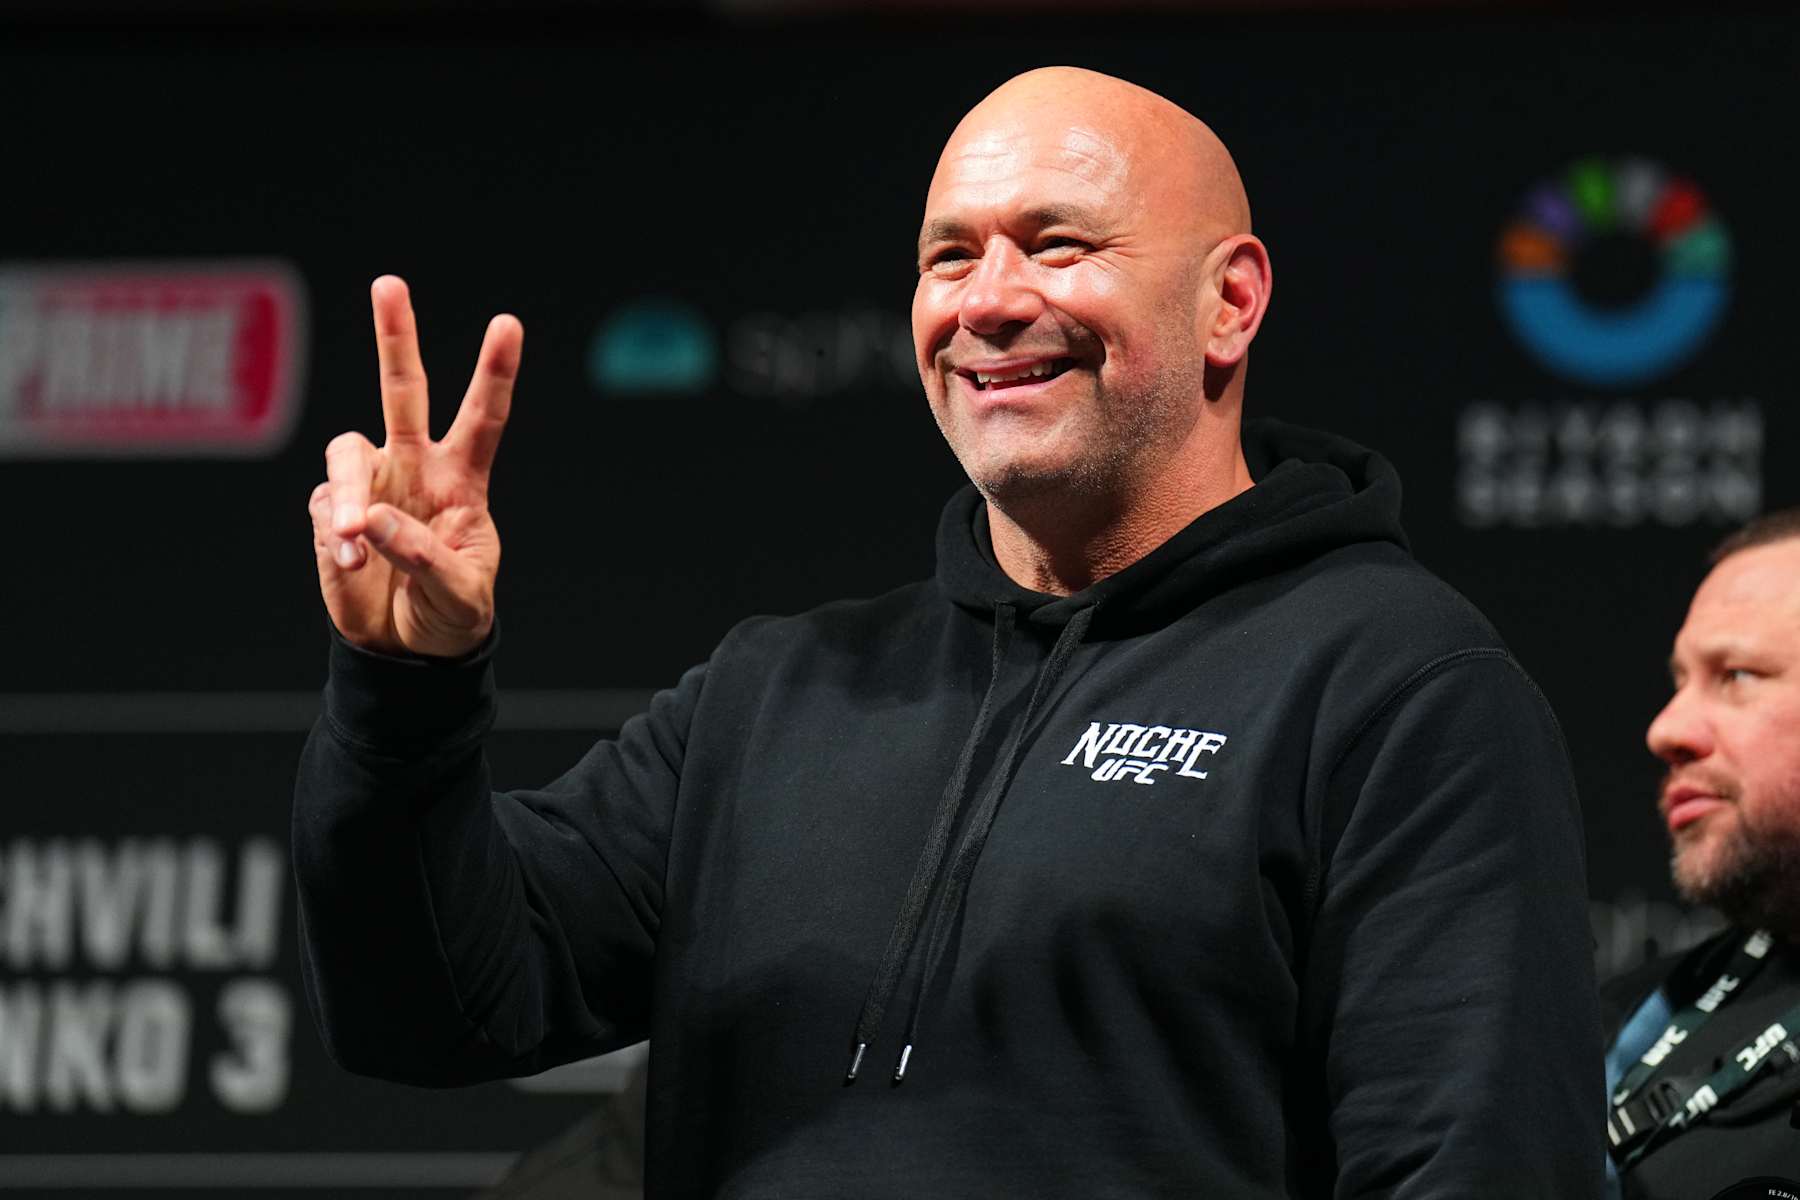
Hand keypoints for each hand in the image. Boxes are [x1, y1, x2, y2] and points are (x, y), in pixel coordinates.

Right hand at [307, 276, 521, 657]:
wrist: (409, 651)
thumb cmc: (451, 614)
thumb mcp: (460, 593)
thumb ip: (422, 554)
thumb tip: (366, 518)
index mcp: (462, 478)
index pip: (483, 417)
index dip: (495, 372)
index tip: (508, 324)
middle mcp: (413, 468)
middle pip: (402, 390)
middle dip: (394, 336)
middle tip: (390, 283)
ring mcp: (368, 486)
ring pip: (346, 450)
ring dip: (345, 491)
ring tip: (352, 538)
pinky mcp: (328, 515)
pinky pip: (322, 508)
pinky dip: (334, 537)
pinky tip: (351, 565)